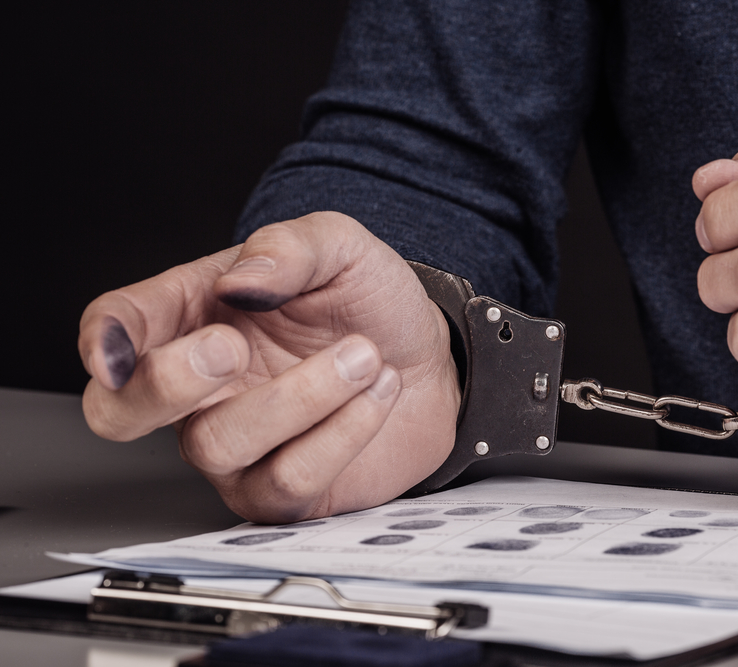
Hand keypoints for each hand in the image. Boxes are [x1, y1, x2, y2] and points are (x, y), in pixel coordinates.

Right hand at [79, 213, 460, 522]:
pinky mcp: (282, 492)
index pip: (117, 326)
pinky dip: (342, 432)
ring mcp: (237, 447)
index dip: (103, 338)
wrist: (429, 358)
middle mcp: (200, 390)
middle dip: (166, 383)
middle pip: (121, 413)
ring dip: (301, 396)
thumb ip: (287, 248)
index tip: (118, 349)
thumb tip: (240, 281)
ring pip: (219, 445)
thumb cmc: (368, 301)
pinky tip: (376, 392)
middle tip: (232, 346)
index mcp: (194, 316)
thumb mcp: (338, 248)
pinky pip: (287, 480)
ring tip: (364, 356)